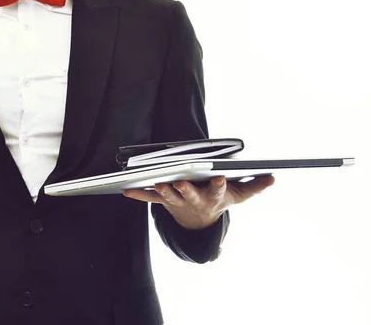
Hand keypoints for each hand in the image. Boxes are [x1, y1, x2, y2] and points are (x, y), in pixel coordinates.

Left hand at [123, 175, 274, 229]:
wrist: (201, 223)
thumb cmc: (220, 200)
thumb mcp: (239, 195)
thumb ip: (254, 185)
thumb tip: (273, 177)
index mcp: (214, 196)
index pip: (218, 188)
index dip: (218, 183)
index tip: (219, 175)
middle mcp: (195, 200)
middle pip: (190, 194)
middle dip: (185, 189)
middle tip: (180, 183)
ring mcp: (178, 202)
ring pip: (169, 196)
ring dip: (162, 190)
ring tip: (156, 183)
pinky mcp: (165, 202)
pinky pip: (150, 198)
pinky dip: (139, 195)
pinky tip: (126, 190)